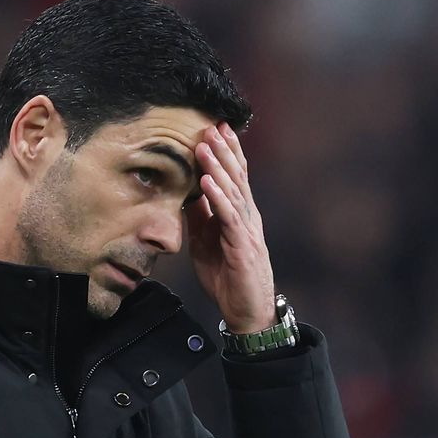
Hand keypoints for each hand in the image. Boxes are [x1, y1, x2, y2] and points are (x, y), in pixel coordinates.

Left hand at [186, 122, 275, 332]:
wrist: (248, 312)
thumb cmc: (229, 278)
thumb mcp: (207, 243)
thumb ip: (201, 218)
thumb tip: (189, 194)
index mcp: (239, 216)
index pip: (235, 178)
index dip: (228, 153)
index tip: (217, 129)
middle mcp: (247, 218)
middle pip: (237, 177)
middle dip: (225, 150)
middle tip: (213, 124)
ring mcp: (247, 231)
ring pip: (234, 192)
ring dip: (219, 167)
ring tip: (207, 145)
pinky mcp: (242, 246)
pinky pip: (229, 217)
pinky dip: (219, 197)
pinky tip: (209, 181)